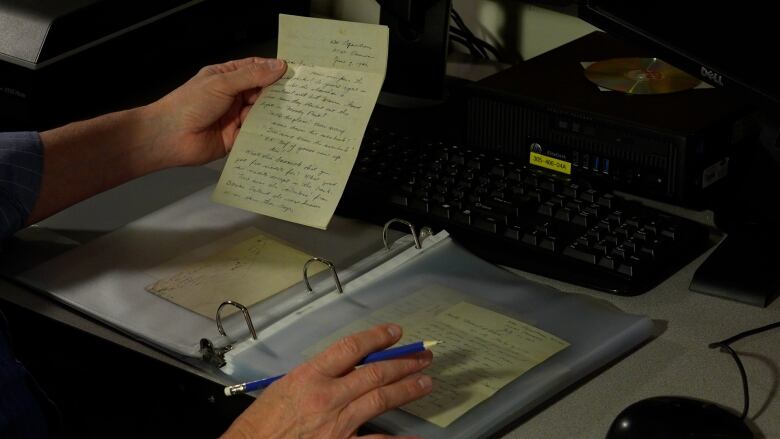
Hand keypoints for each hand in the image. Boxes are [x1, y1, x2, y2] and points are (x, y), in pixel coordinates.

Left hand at [147, 56, 286, 166]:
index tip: (294, 71)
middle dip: (278, 93)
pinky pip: (257, 133)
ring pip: (262, 113)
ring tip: (296, 111)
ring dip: (275, 113)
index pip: (255, 69)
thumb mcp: (222, 84)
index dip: (273, 69)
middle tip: (300, 93)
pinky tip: (282, 130)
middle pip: (262, 92)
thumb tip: (278, 66)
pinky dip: (268, 132)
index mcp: (226, 77)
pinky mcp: (238, 138)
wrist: (170, 137)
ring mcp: (235, 117)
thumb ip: (252, 76)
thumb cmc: (189, 105)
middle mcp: (233, 96)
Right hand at [221, 324, 433, 438]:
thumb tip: (344, 372)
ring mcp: (337, 424)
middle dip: (403, 362)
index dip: (377, 337)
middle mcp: (327, 397)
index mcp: (309, 376)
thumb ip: (314, 378)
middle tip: (423, 357)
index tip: (395, 332)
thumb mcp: (284, 389)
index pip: (350, 348)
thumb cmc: (260, 425)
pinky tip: (414, 435)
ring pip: (380, 399)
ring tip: (426, 382)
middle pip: (374, 373)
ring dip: (407, 389)